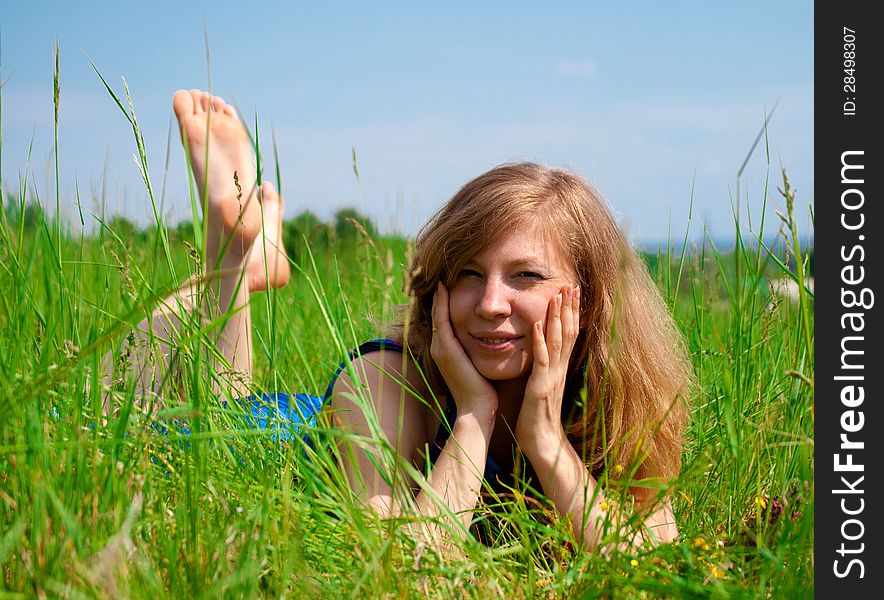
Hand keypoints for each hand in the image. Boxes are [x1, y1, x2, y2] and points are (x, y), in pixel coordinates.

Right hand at [430, 283, 498, 417]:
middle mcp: (438, 346)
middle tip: (439, 272)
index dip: (444, 301)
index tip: (449, 282)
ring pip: (436, 312)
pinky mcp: (445, 349)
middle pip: (436, 312)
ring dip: (438, 293)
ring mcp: (439, 347)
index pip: (443, 318)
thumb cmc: (484, 390)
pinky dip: (441, 302)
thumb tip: (489, 338)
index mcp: (445, 350)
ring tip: (441, 273)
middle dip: (438, 293)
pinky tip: (445, 286)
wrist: (478, 409)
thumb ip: (477, 351)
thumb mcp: (478, 365)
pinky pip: (441, 318)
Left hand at [516, 285, 580, 456]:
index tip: (571, 290)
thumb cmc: (538, 417)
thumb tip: (543, 352)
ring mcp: (551, 377)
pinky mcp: (540, 387)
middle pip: (569, 332)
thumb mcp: (543, 387)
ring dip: (557, 318)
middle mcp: (559, 369)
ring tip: (557, 295)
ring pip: (557, 342)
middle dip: (569, 307)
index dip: (571, 312)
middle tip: (571, 284)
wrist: (543, 444)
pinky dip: (539, 342)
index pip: (569, 334)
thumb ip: (545, 369)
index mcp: (558, 368)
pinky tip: (536, 326)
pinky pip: (541, 361)